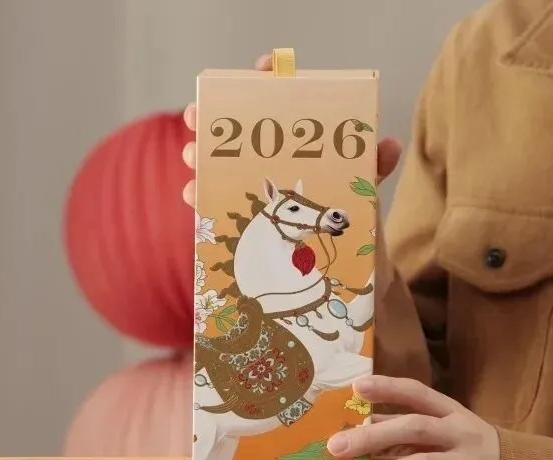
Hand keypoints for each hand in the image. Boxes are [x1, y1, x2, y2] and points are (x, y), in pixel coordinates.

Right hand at [182, 54, 402, 207]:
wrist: (352, 268)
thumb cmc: (358, 221)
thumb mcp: (365, 188)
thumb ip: (374, 166)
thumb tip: (387, 146)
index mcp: (302, 144)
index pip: (283, 99)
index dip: (269, 78)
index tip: (261, 71)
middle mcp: (274, 160)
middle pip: (239, 131)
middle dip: (213, 120)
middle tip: (197, 117)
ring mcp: (257, 189)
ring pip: (220, 164)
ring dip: (201, 156)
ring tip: (192, 157)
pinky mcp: (248, 221)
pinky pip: (218, 203)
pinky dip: (203, 197)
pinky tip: (194, 194)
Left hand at [328, 375, 500, 459]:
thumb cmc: (464, 453)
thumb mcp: (440, 434)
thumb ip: (403, 430)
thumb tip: (359, 426)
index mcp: (449, 413)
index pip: (418, 394)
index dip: (389, 388)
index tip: (357, 386)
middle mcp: (459, 432)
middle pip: (414, 428)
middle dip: (373, 436)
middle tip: (336, 447)